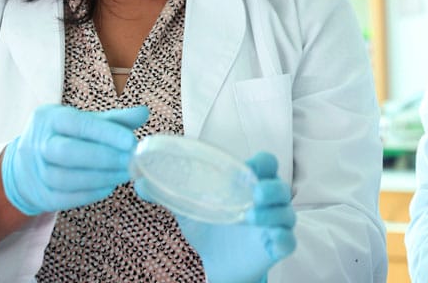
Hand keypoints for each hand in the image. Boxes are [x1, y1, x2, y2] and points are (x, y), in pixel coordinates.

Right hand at [1, 104, 147, 216]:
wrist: (27, 166)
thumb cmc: (64, 137)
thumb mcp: (84, 121)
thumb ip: (113, 120)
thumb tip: (143, 113)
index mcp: (49, 118)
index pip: (77, 124)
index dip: (105, 133)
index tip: (131, 141)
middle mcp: (37, 143)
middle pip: (68, 152)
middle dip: (104, 158)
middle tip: (131, 161)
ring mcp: (36, 171)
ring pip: (66, 178)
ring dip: (101, 177)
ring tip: (124, 173)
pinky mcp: (41, 195)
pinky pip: (66, 198)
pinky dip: (91, 193)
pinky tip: (109, 186)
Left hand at [137, 151, 295, 282]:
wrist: (217, 264)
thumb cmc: (210, 228)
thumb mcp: (188, 210)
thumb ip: (167, 194)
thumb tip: (138, 182)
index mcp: (249, 184)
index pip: (265, 164)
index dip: (260, 163)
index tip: (247, 168)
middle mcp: (267, 202)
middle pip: (281, 187)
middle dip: (271, 188)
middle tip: (253, 193)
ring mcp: (274, 224)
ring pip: (287, 214)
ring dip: (271, 214)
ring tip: (249, 218)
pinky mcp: (277, 247)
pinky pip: (289, 241)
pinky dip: (283, 239)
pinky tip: (270, 240)